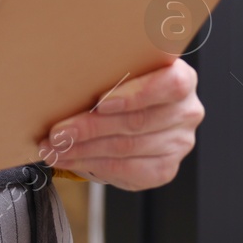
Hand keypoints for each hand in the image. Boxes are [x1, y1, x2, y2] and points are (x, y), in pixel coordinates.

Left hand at [36, 58, 202, 190]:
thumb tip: (66, 80)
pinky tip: (70, 159)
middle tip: (59, 131)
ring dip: (84, 150)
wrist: (130, 117)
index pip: (170, 85)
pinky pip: (127, 170)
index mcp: (181, 78)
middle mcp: (186, 111)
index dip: (136, 94)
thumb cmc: (122, 88)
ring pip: (127, 149)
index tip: (101, 102)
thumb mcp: (120, 71)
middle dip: (91, 128)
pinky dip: (92, 165)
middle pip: (138, 121)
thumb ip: (109, 71)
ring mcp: (179, 143)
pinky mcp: (165, 169)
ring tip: (56, 148)